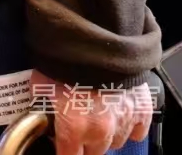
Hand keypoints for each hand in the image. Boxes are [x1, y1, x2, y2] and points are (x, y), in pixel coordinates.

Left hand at [32, 70, 151, 154]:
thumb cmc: (64, 59)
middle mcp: (101, 130)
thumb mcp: (40, 83)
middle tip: (78, 126)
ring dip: (107, 134)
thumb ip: (43, 104)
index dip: (64, 150)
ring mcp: (124, 121)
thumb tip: (40, 111)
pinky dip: (129, 125)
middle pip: (94, 151)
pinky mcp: (142, 110)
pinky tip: (119, 113)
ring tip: (98, 115)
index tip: (62, 144)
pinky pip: (138, 130)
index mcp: (74, 128)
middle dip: (85, 142)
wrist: (95, 39)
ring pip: (116, 142)